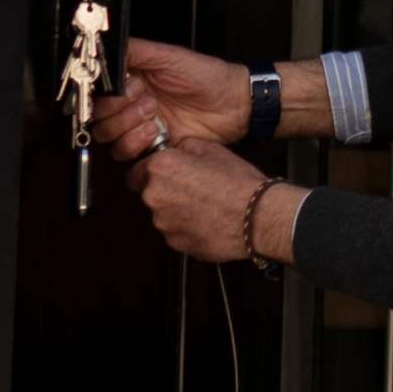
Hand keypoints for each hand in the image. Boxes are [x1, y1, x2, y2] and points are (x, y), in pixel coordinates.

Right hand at [104, 37, 255, 162]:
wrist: (233, 105)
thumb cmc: (207, 76)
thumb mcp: (169, 56)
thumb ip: (136, 51)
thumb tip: (107, 45)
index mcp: (131, 81)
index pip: (99, 92)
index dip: (107, 93)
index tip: (127, 88)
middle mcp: (131, 105)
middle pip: (99, 116)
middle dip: (118, 111)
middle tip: (147, 102)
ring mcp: (139, 127)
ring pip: (108, 136)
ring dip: (127, 127)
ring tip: (154, 117)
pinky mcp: (149, 148)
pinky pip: (125, 154)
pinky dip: (136, 144)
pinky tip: (157, 133)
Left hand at [130, 134, 274, 262]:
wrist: (256, 217)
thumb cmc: (237, 183)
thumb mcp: (211, 148)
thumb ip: (183, 149)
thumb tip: (177, 152)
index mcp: (160, 169)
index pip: (136, 172)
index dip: (152, 172)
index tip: (164, 174)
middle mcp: (154, 197)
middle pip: (150, 194)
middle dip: (166, 191)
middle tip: (193, 188)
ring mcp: (164, 224)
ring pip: (163, 215)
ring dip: (177, 211)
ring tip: (205, 206)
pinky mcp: (176, 243)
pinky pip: (176, 232)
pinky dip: (187, 228)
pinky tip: (208, 221)